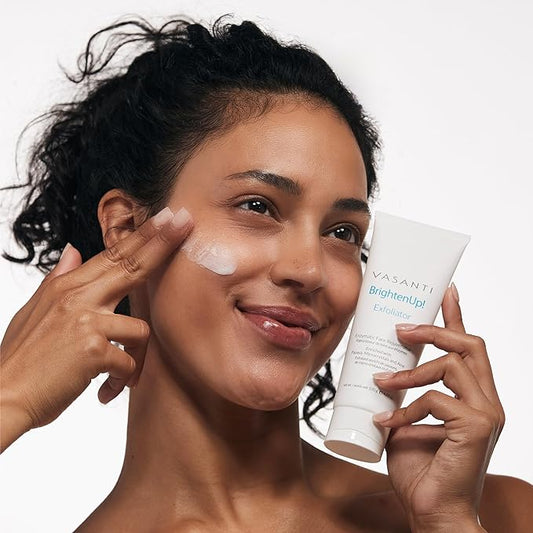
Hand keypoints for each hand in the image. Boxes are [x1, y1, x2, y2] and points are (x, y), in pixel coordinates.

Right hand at [0, 206, 191, 450]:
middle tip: (185, 223)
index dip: (142, 237)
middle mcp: (77, 298)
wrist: (0, 397)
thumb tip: (73, 250)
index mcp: (65, 288)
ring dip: (136, 356)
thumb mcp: (34, 311)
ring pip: (140, 328)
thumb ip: (58, 279)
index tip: (164, 219)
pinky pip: (129, 361)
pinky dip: (122, 379)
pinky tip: (107, 389)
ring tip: (120, 374)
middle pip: (131, 266)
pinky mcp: (93, 351)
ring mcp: (86, 322)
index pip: (112, 256)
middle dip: (162, 244)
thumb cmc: (19, 359)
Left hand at [372, 285, 504, 531]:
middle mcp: (486, 401)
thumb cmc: (421, 468)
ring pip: (451, 364)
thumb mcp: (407, 420)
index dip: (457, 316)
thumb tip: (382, 370)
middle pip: (469, 345)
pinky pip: (435, 400)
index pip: (469, 347)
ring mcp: (486, 414)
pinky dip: (405, 408)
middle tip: (400, 328)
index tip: (446, 292)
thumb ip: (406, 395)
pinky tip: (386, 422)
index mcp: (473, 397)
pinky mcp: (476, 427)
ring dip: (410, 371)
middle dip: (433, 329)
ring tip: (382, 380)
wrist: (431, 510)